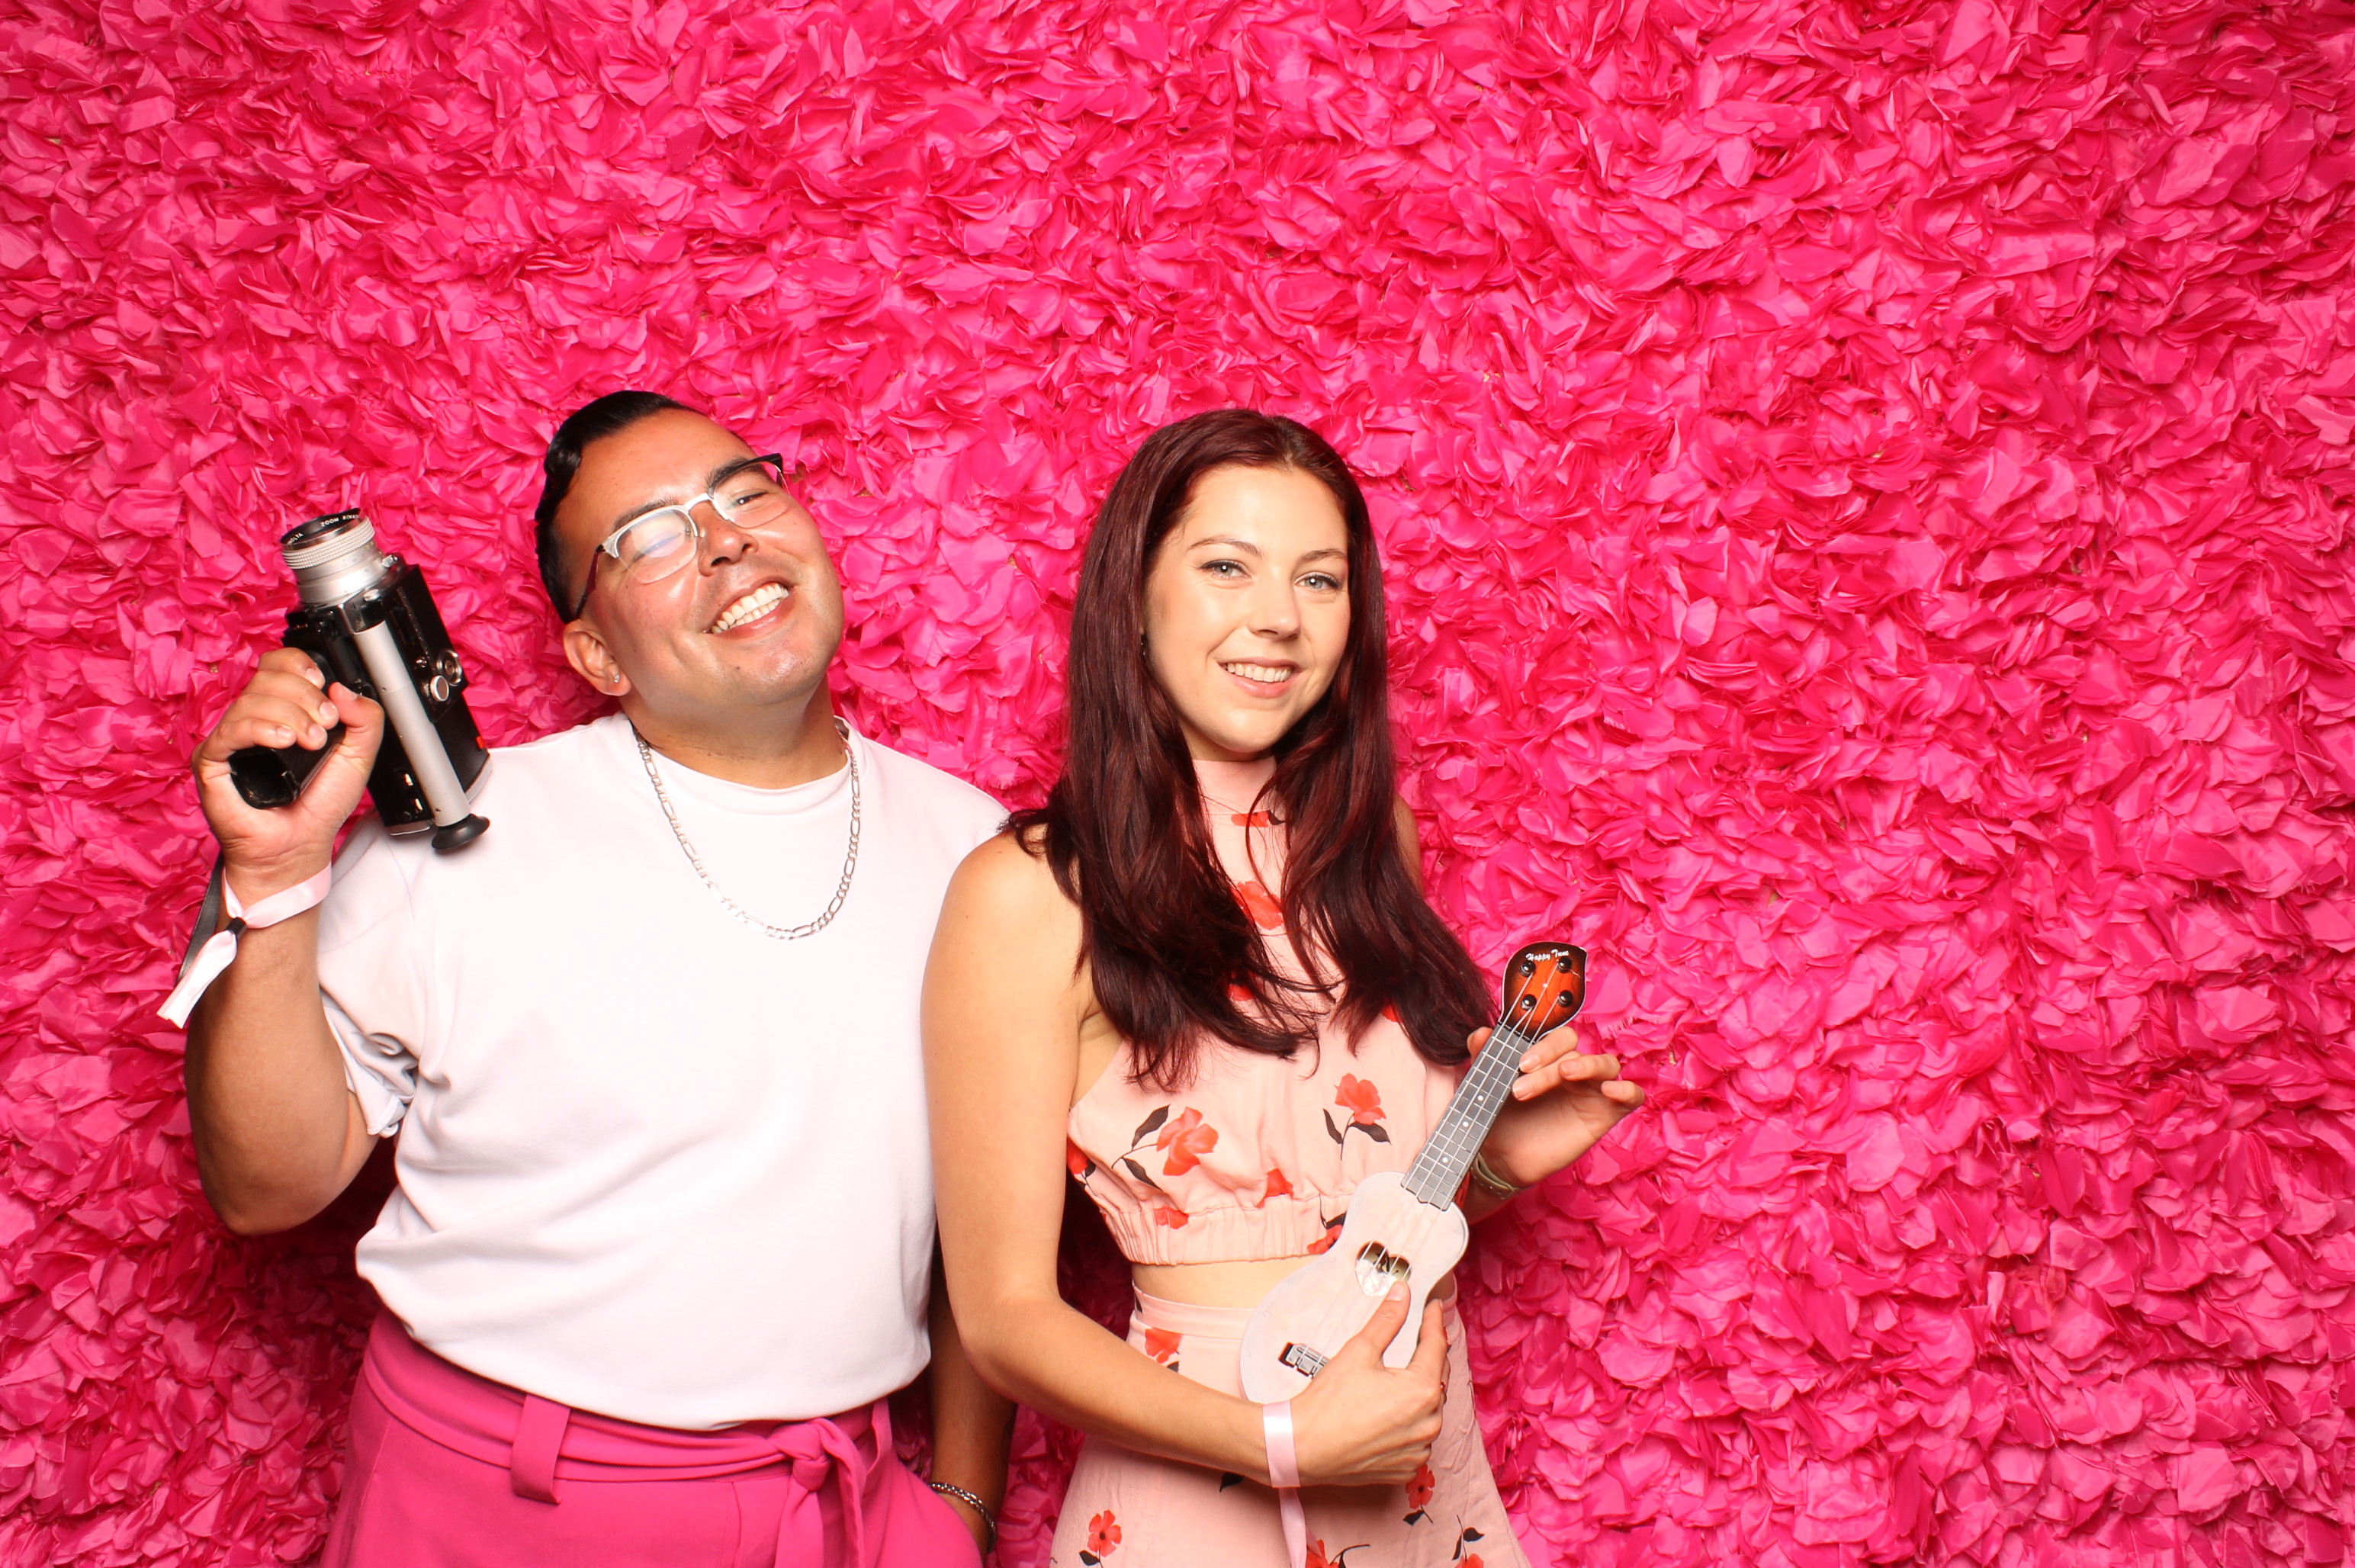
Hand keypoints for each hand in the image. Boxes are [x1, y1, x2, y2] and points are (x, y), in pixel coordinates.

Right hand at [192, 649, 383, 895]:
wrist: (298, 847)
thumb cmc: (319, 805)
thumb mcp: (359, 758)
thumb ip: (365, 720)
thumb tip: (342, 688)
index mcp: (282, 710)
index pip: (279, 665)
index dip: (300, 666)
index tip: (323, 687)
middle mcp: (254, 719)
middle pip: (267, 677)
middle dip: (303, 696)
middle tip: (324, 726)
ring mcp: (231, 738)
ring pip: (251, 700)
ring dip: (289, 716)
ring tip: (309, 742)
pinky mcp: (213, 759)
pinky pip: (230, 730)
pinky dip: (260, 729)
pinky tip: (282, 741)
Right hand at [1286, 1285, 1445, 1486]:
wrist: (1302, 1448)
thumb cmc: (1329, 1401)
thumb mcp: (1359, 1351)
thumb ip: (1387, 1320)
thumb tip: (1402, 1292)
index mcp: (1422, 1390)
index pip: (1436, 1346)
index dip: (1434, 1322)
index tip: (1432, 1306)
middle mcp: (1429, 1423)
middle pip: (1437, 1378)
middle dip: (1429, 1355)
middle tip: (1420, 1335)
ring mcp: (1419, 1449)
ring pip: (1430, 1410)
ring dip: (1421, 1392)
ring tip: (1403, 1376)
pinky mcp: (1406, 1469)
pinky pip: (1418, 1438)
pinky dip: (1411, 1422)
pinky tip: (1393, 1412)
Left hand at [1479, 1022, 1643, 1188]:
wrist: (1502, 1157)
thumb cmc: (1500, 1116)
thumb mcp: (1488, 1085)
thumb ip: (1485, 1056)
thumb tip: (1480, 1033)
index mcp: (1549, 1057)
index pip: (1557, 1037)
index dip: (1543, 1045)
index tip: (1521, 1064)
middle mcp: (1573, 1069)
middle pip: (1576, 1049)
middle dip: (1551, 1059)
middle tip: (1522, 1086)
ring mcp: (1591, 1091)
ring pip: (1606, 1064)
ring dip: (1588, 1064)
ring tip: (1566, 1073)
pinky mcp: (1605, 1115)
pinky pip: (1632, 1096)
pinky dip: (1627, 1090)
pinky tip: (1611, 1091)